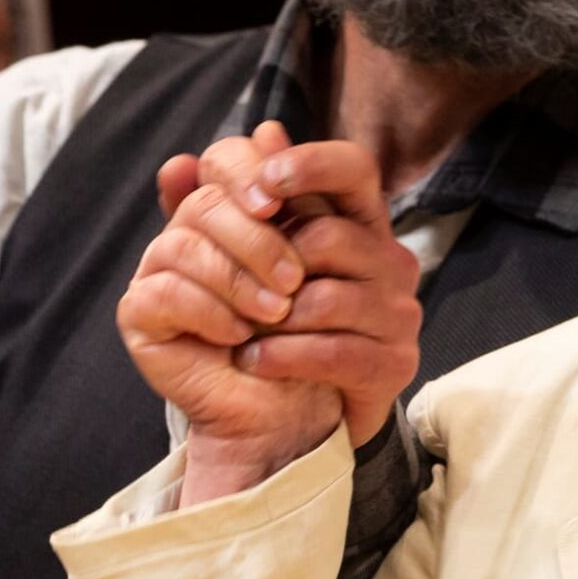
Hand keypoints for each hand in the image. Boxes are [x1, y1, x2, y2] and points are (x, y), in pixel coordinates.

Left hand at [120, 123, 419, 503]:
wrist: (288, 416)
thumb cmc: (266, 326)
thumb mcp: (239, 265)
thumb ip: (212, 217)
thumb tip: (178, 162)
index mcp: (358, 224)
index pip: (353, 167)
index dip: (310, 164)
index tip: (261, 187)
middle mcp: (391, 261)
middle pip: (329, 236)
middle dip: (267, 266)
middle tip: (238, 292)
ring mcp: (399, 313)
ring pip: (326, 298)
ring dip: (268, 322)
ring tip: (240, 335)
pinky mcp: (394, 363)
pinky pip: (332, 351)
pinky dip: (280, 356)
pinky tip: (252, 361)